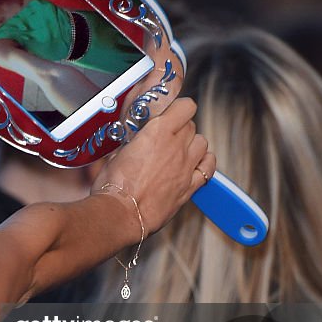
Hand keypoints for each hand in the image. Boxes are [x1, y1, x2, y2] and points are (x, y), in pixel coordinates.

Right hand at [91, 98, 214, 234]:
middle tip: (166, 136)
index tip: (172, 112)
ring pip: (203, 143)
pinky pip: (208, 168)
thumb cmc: (113, 187)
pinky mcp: (189, 187)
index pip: (185, 106)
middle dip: (180, 127)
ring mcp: (186, 167)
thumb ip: (130, 146)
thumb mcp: (115, 155)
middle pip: (192, 125)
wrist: (120, 214)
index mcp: (157, 132)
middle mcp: (176, 146)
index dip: (179, 107)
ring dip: (192, 144)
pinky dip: (205, 164)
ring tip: (179, 151)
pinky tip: (195, 165)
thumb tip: (131, 147)